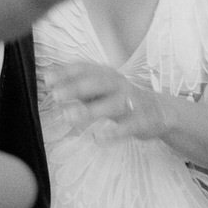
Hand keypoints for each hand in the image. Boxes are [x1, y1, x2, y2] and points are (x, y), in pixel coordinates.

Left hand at [49, 62, 170, 140]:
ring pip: (112, 104)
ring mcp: (133, 102)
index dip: (67, 72)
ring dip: (90, 110)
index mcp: (108, 74)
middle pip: (98, 83)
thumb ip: (79, 87)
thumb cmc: (122, 99)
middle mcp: (120, 85)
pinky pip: (128, 127)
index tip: (47, 79)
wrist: (160, 111)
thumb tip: (50, 83)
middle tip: (55, 95)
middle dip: (76, 87)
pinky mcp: (142, 121)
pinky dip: (113, 133)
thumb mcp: (101, 90)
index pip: (86, 69)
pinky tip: (98, 138)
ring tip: (68, 116)